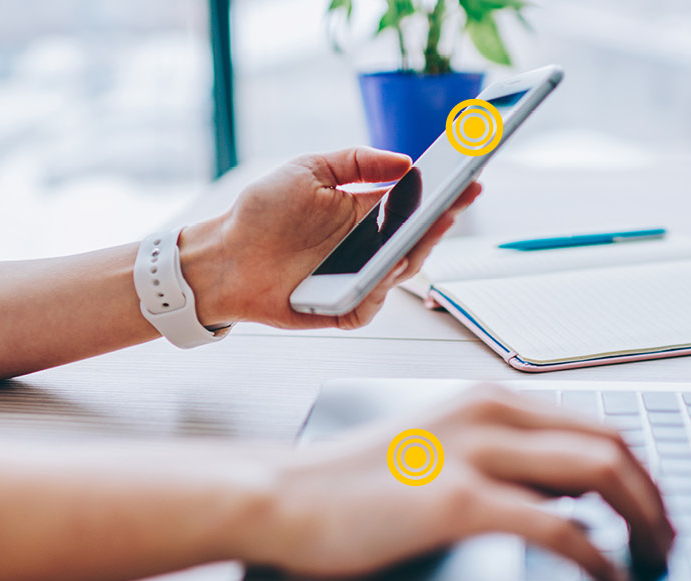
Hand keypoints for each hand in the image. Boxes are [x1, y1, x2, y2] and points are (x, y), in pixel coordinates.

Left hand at [177, 147, 481, 329]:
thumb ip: (358, 161)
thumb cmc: (262, 214)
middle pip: (418, 239)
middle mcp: (368, 247)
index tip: (467, 178)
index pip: (416, 203)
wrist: (223, 256)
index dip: (445, 193)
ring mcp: (358, 279)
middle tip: (455, 203)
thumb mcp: (309, 170)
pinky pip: (371, 304)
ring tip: (427, 229)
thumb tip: (405, 162)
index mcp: (366, 212)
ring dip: (415, 252)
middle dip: (440, 221)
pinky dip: (380, 290)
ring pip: (401, 272)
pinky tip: (384, 272)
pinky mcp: (343, 308)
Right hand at [237, 386, 675, 580]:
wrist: (283, 496)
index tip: (656, 510)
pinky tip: (608, 576)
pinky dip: (597, 554)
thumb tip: (568, 492)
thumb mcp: (440, 451)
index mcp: (489, 401)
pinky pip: (556, 526)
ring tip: (653, 558)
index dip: (640, 471)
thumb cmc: (352, 482)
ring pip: (599, 473)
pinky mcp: (458, 500)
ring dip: (642, 519)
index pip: (595, 426)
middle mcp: (491, 414)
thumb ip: (503, 461)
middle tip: (668, 539)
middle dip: (655, 495)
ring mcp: (476, 453)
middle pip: (611, 444)